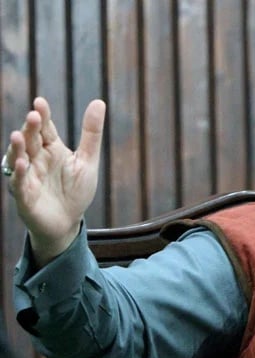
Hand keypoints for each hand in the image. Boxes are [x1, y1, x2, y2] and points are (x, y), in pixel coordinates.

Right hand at [3, 97, 105, 265]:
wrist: (68, 222)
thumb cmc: (76, 191)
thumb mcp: (87, 160)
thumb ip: (91, 133)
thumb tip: (99, 102)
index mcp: (51, 150)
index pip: (45, 129)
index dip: (43, 116)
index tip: (40, 102)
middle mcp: (36, 160)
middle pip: (31, 141)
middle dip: (30, 128)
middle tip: (33, 115)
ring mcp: (28, 177)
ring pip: (19, 159)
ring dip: (18, 148)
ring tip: (18, 135)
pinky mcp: (25, 196)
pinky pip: (19, 183)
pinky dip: (18, 173)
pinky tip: (21, 163)